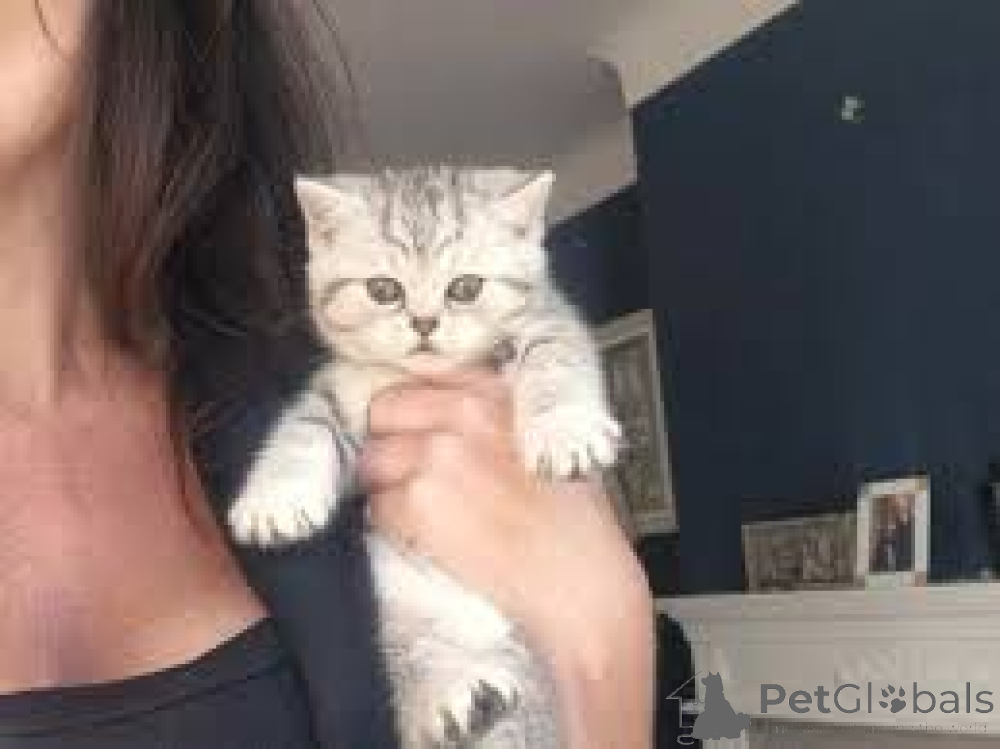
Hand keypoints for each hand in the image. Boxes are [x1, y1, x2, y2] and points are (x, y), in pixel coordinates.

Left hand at [360, 368, 654, 748]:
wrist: (582, 586)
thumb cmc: (575, 525)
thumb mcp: (545, 443)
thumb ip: (493, 417)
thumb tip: (439, 413)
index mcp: (499, 394)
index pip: (421, 376)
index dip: (411, 407)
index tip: (410, 425)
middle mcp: (464, 416)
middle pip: (384, 412)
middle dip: (390, 442)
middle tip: (413, 474)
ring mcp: (437, 457)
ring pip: (372, 462)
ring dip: (387, 487)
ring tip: (428, 513)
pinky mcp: (417, 504)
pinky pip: (376, 508)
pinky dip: (392, 526)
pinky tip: (433, 539)